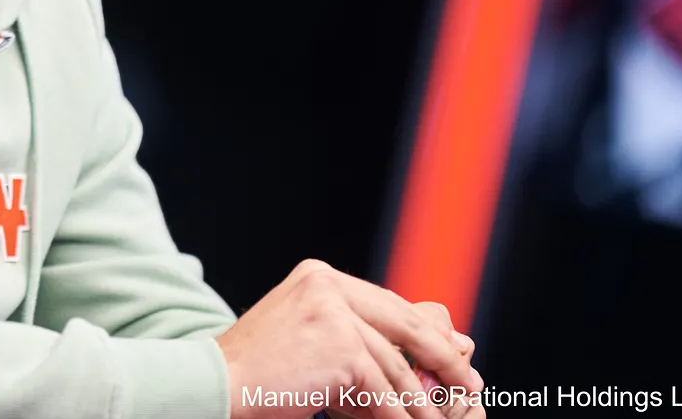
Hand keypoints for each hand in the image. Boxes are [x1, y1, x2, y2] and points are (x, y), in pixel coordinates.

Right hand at [216, 259, 484, 418]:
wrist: (214, 384)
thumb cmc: (257, 370)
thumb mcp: (306, 338)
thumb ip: (353, 336)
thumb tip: (422, 344)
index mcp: (318, 276)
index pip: (386, 303)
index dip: (424, 331)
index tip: (454, 354)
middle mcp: (326, 285)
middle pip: (400, 322)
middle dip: (439, 356)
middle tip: (467, 382)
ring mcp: (333, 313)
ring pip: (393, 362)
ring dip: (420, 399)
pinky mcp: (339, 347)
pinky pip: (381, 389)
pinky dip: (397, 415)